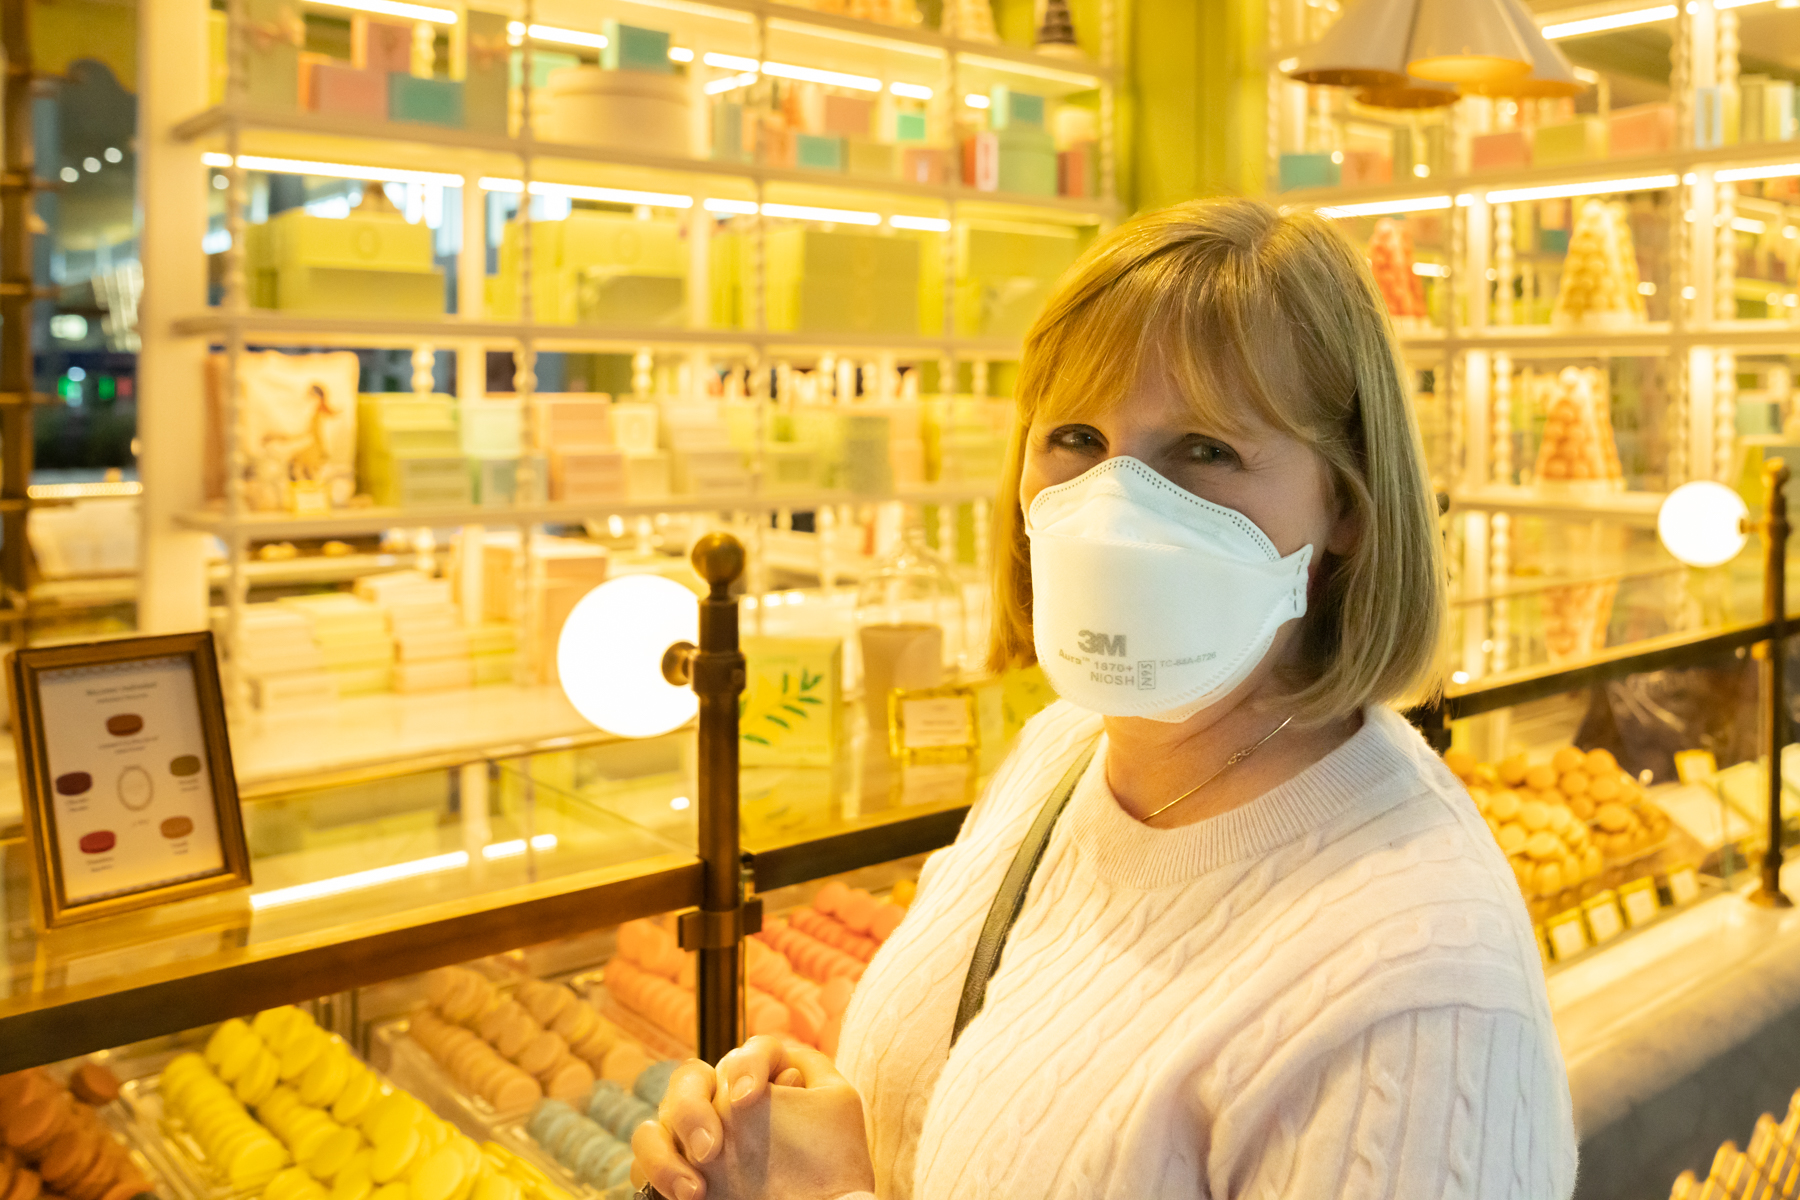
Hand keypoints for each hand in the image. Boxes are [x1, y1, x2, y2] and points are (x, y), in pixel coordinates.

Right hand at [632, 1036, 873, 1199]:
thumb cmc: (827, 1165)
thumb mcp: (836, 1108)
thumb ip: (811, 1075)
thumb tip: (785, 1071)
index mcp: (754, 1083)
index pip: (745, 1053)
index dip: (745, 1065)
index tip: (752, 1098)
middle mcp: (715, 1105)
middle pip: (686, 1081)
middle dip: (690, 1110)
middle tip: (710, 1150)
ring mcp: (687, 1142)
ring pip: (651, 1127)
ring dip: (664, 1154)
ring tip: (695, 1192)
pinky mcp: (671, 1175)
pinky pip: (641, 1167)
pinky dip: (654, 1175)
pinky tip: (681, 1194)